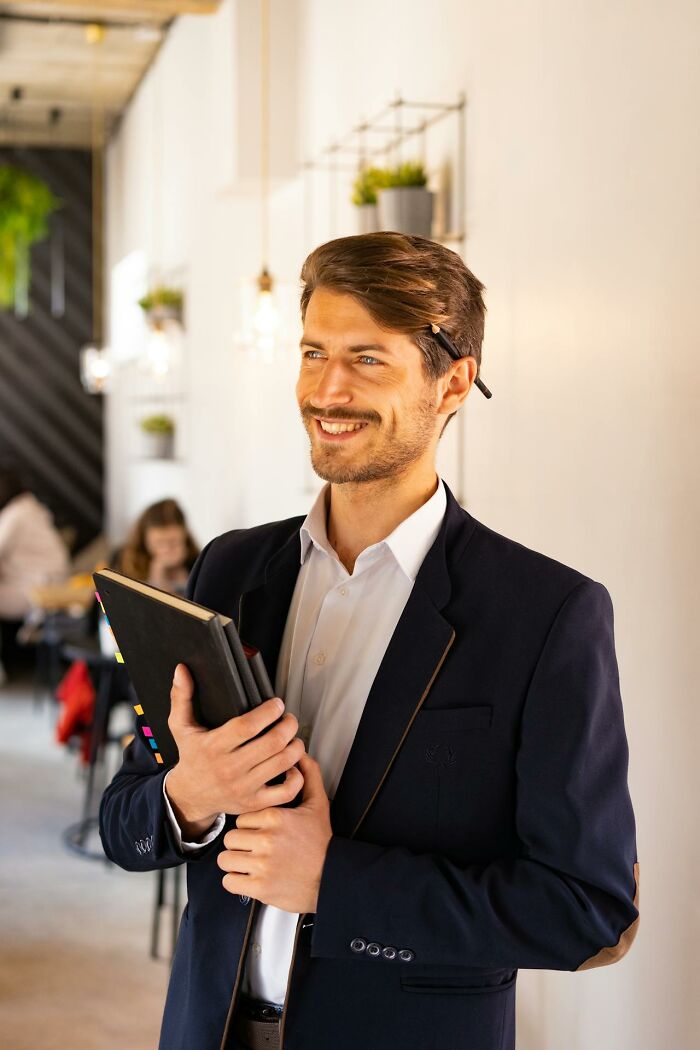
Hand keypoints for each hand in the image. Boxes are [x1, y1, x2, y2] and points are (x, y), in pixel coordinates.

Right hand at [164, 663, 304, 838]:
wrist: (190, 796)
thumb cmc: (191, 756)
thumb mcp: (180, 726)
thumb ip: (182, 697)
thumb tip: (181, 670)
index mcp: (213, 747)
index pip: (247, 726)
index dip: (268, 712)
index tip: (277, 703)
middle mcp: (229, 768)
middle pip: (272, 743)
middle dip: (288, 725)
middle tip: (289, 718)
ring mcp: (243, 788)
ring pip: (282, 763)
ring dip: (296, 746)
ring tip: (293, 737)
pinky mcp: (254, 802)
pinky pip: (285, 791)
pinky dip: (297, 776)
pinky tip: (293, 764)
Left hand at [217, 753, 331, 912]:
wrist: (332, 878)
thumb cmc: (322, 843)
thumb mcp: (318, 805)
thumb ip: (309, 776)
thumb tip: (300, 755)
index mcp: (275, 817)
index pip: (241, 817)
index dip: (249, 826)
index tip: (260, 832)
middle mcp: (266, 840)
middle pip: (231, 838)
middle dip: (240, 844)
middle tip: (255, 849)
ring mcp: (261, 865)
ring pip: (226, 859)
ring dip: (236, 863)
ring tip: (251, 863)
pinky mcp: (259, 888)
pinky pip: (229, 881)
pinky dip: (236, 881)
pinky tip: (250, 878)